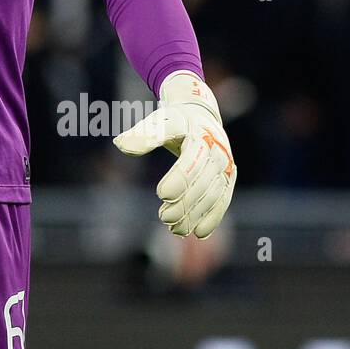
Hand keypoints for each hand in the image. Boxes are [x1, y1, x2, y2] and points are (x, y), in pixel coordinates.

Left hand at [113, 72, 236, 238]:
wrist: (201, 116)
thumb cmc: (174, 121)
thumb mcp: (159, 122)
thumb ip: (142, 135)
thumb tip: (121, 145)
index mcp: (199, 135)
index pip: (191, 160)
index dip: (178, 179)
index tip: (161, 194)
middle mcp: (217, 151)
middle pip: (202, 182)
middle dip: (184, 203)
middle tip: (164, 217)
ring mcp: (225, 166)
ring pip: (212, 194)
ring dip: (195, 214)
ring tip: (175, 229)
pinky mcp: (228, 178)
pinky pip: (222, 200)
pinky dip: (212, 218)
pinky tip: (198, 233)